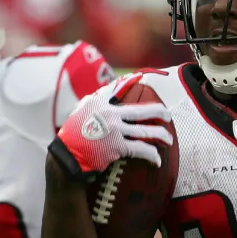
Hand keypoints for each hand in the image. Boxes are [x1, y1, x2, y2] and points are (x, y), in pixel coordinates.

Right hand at [50, 87, 172, 180]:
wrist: (67, 156)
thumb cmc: (72, 136)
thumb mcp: (79, 113)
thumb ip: (93, 104)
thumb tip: (104, 95)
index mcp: (100, 103)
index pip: (116, 89)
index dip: (129, 82)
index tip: (140, 76)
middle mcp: (110, 114)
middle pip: (142, 111)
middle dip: (159, 112)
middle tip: (168, 116)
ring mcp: (115, 130)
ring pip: (146, 131)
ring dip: (161, 136)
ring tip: (169, 140)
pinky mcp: (118, 146)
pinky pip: (141, 149)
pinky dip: (152, 155)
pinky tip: (157, 161)